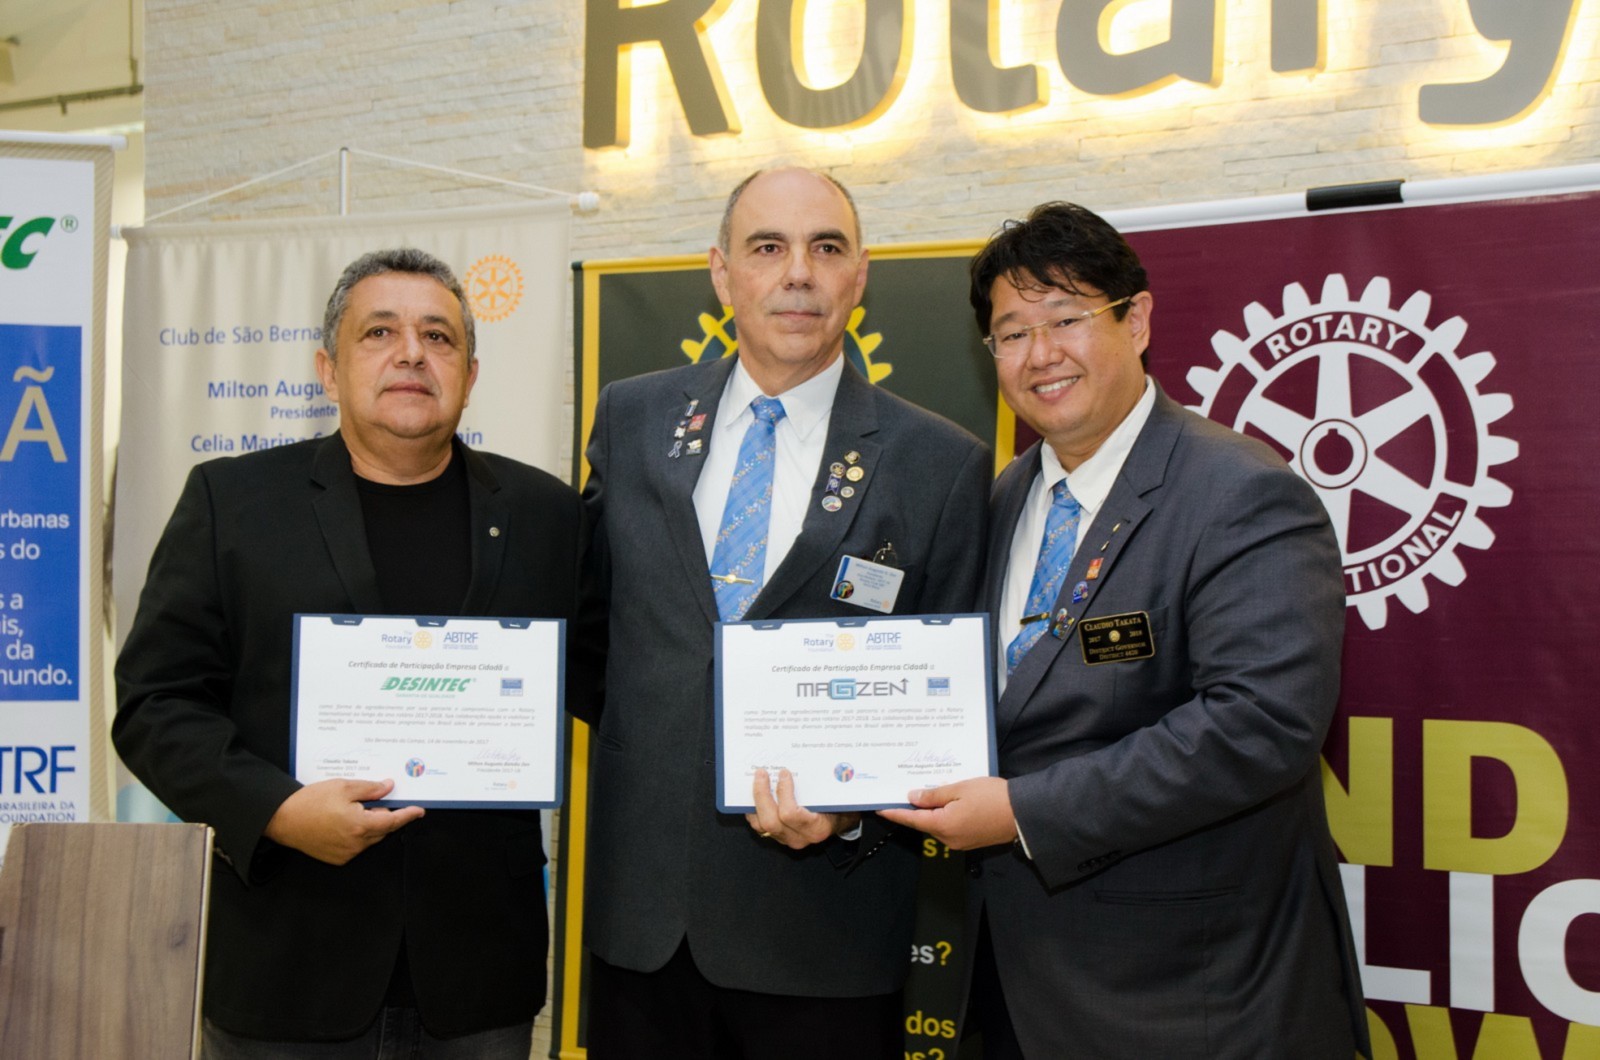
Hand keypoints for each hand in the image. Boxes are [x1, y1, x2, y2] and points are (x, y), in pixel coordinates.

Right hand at [263, 778, 424, 865]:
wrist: (283, 819)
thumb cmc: (310, 802)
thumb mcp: (344, 787)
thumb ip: (370, 789)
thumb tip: (389, 788)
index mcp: (360, 825)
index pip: (393, 822)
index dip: (407, 815)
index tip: (419, 811)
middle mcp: (355, 844)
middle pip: (382, 830)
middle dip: (383, 816)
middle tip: (371, 801)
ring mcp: (346, 854)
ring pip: (370, 838)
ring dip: (369, 825)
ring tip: (351, 809)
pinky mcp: (337, 858)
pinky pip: (357, 846)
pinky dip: (357, 834)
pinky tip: (342, 822)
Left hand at [745, 768, 859, 849]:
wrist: (839, 822)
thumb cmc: (837, 807)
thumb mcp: (833, 797)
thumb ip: (820, 786)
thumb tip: (802, 763)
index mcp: (816, 828)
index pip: (791, 814)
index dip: (784, 792)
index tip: (784, 773)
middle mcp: (800, 838)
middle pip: (771, 821)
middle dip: (762, 795)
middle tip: (761, 773)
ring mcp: (787, 840)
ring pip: (761, 825)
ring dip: (755, 802)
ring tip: (756, 781)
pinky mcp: (778, 838)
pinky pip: (759, 826)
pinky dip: (754, 810)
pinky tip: (755, 795)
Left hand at [878, 776, 1015, 850]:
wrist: (1022, 814)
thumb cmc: (992, 797)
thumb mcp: (960, 789)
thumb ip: (934, 795)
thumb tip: (912, 798)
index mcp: (943, 825)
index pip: (911, 819)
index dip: (894, 813)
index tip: (879, 809)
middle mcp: (948, 838)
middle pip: (924, 823)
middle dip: (914, 809)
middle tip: (904, 791)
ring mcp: (960, 842)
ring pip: (937, 825)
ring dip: (930, 811)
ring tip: (925, 793)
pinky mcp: (970, 841)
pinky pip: (949, 828)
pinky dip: (943, 816)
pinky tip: (945, 802)